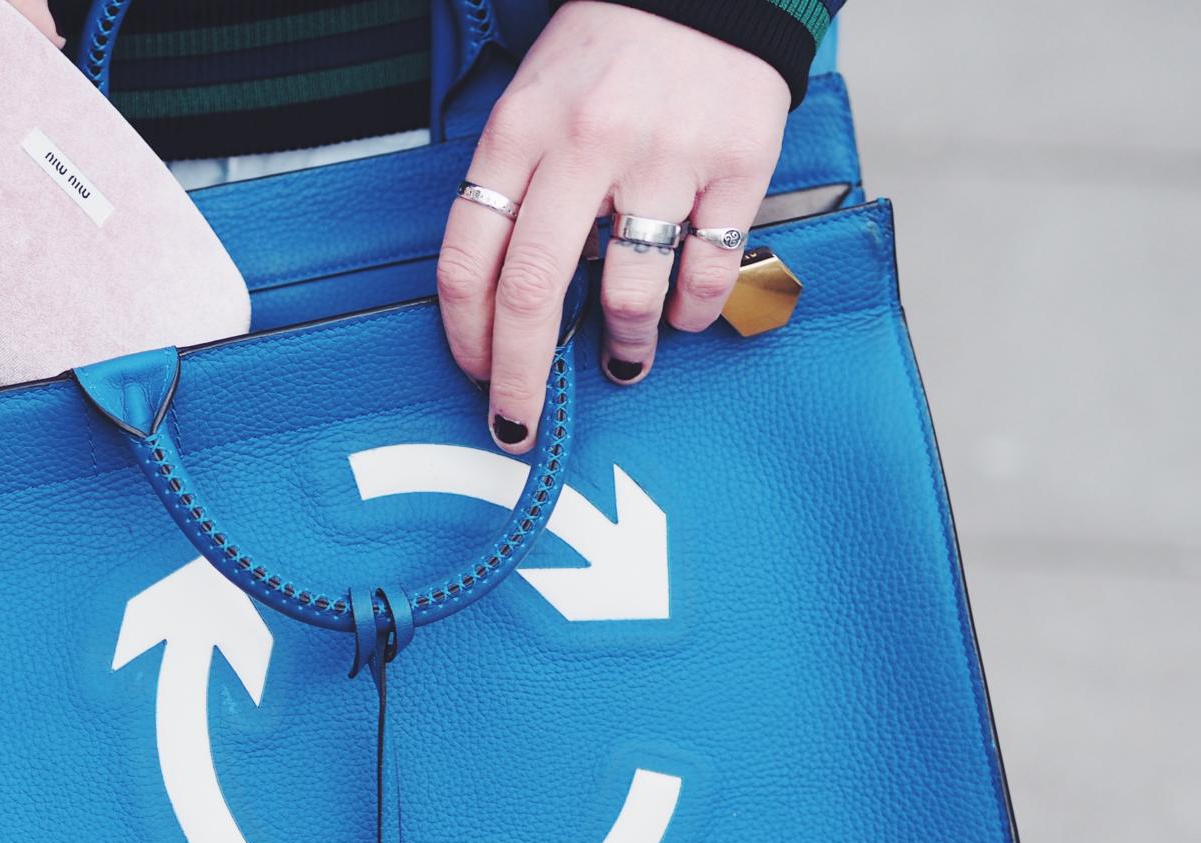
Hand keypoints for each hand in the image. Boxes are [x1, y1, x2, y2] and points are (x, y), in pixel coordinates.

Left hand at [436, 0, 789, 451]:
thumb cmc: (608, 55)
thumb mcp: (532, 103)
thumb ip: (512, 190)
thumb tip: (499, 308)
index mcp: (520, 130)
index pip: (470, 257)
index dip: (467, 336)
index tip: (476, 374)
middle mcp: (586, 143)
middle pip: (535, 293)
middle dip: (522, 379)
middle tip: (519, 425)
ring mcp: (665, 155)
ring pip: (627, 292)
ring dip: (620, 347)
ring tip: (622, 361)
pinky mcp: (737, 164)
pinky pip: (708, 272)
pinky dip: (693, 311)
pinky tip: (682, 313)